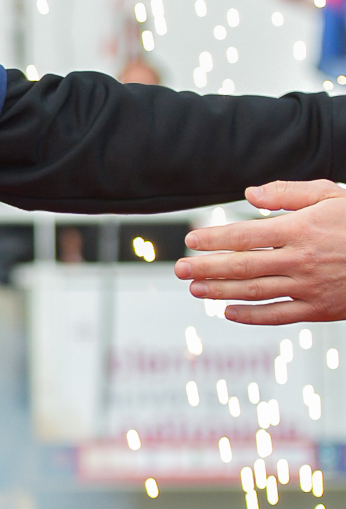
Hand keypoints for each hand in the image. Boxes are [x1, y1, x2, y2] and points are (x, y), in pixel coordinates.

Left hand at [173, 180, 345, 322]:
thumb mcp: (332, 196)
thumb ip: (290, 193)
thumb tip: (250, 193)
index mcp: (301, 229)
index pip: (245, 235)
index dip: (214, 239)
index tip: (191, 241)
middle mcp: (301, 260)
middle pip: (242, 266)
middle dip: (206, 268)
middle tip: (179, 269)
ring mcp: (310, 287)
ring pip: (254, 291)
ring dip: (219, 291)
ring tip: (194, 289)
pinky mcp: (321, 309)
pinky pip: (278, 315)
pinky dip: (250, 315)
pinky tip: (227, 311)